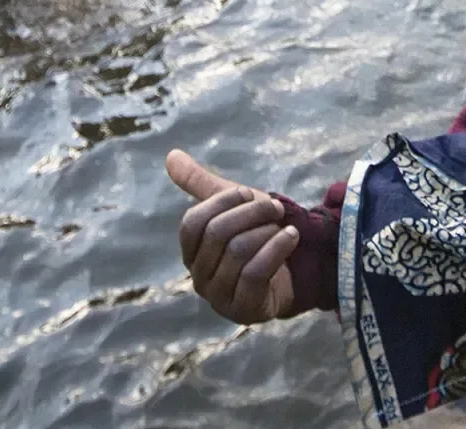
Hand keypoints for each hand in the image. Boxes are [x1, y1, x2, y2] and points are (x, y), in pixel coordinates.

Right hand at [166, 150, 298, 324]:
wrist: (294, 273)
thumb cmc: (256, 237)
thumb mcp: (232, 208)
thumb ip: (201, 185)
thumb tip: (171, 155)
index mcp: (191, 252)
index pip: (192, 223)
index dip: (222, 202)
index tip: (248, 193)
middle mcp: (199, 277)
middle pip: (217, 234)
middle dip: (251, 213)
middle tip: (276, 207)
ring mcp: (220, 297)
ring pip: (238, 251)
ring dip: (267, 231)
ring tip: (285, 225)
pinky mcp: (244, 309)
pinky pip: (256, 272)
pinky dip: (277, 248)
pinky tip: (291, 236)